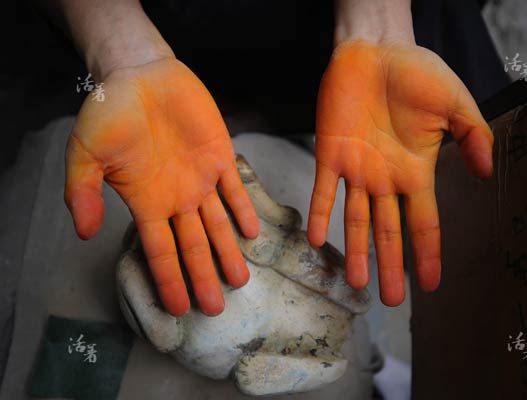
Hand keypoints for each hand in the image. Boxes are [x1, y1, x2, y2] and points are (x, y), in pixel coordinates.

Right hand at [65, 57, 258, 315]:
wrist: (139, 75)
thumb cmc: (110, 114)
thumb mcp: (85, 154)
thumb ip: (82, 193)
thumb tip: (83, 234)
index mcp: (147, 202)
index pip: (161, 251)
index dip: (170, 280)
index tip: (179, 310)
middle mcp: (176, 198)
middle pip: (194, 247)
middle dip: (205, 276)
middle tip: (216, 309)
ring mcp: (200, 179)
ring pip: (218, 225)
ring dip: (229, 252)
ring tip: (241, 280)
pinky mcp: (221, 156)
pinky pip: (235, 189)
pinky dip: (244, 210)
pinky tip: (252, 233)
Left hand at [308, 41, 492, 304]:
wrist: (376, 50)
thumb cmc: (417, 73)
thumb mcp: (455, 104)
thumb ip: (472, 137)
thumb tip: (488, 175)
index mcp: (416, 171)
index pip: (424, 222)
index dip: (428, 254)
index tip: (430, 285)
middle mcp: (386, 178)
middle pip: (389, 231)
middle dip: (390, 266)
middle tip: (389, 301)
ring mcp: (357, 169)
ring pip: (356, 219)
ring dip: (357, 251)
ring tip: (357, 284)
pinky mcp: (329, 154)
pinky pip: (323, 189)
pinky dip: (320, 213)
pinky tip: (317, 240)